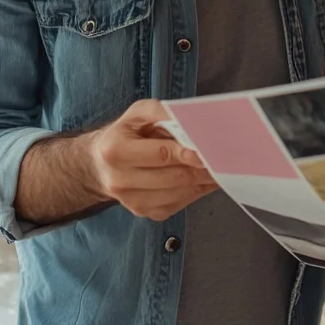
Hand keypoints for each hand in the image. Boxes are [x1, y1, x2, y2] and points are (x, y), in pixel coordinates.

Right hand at [85, 100, 216, 220]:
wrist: (100, 165)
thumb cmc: (125, 133)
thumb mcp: (137, 113)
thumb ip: (161, 112)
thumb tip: (190, 120)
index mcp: (115, 150)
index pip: (161, 155)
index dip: (187, 154)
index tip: (208, 152)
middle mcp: (119, 180)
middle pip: (173, 177)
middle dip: (202, 169)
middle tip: (224, 160)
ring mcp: (131, 201)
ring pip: (179, 193)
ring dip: (203, 182)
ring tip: (219, 169)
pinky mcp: (144, 212)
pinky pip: (178, 204)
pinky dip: (195, 192)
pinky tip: (203, 180)